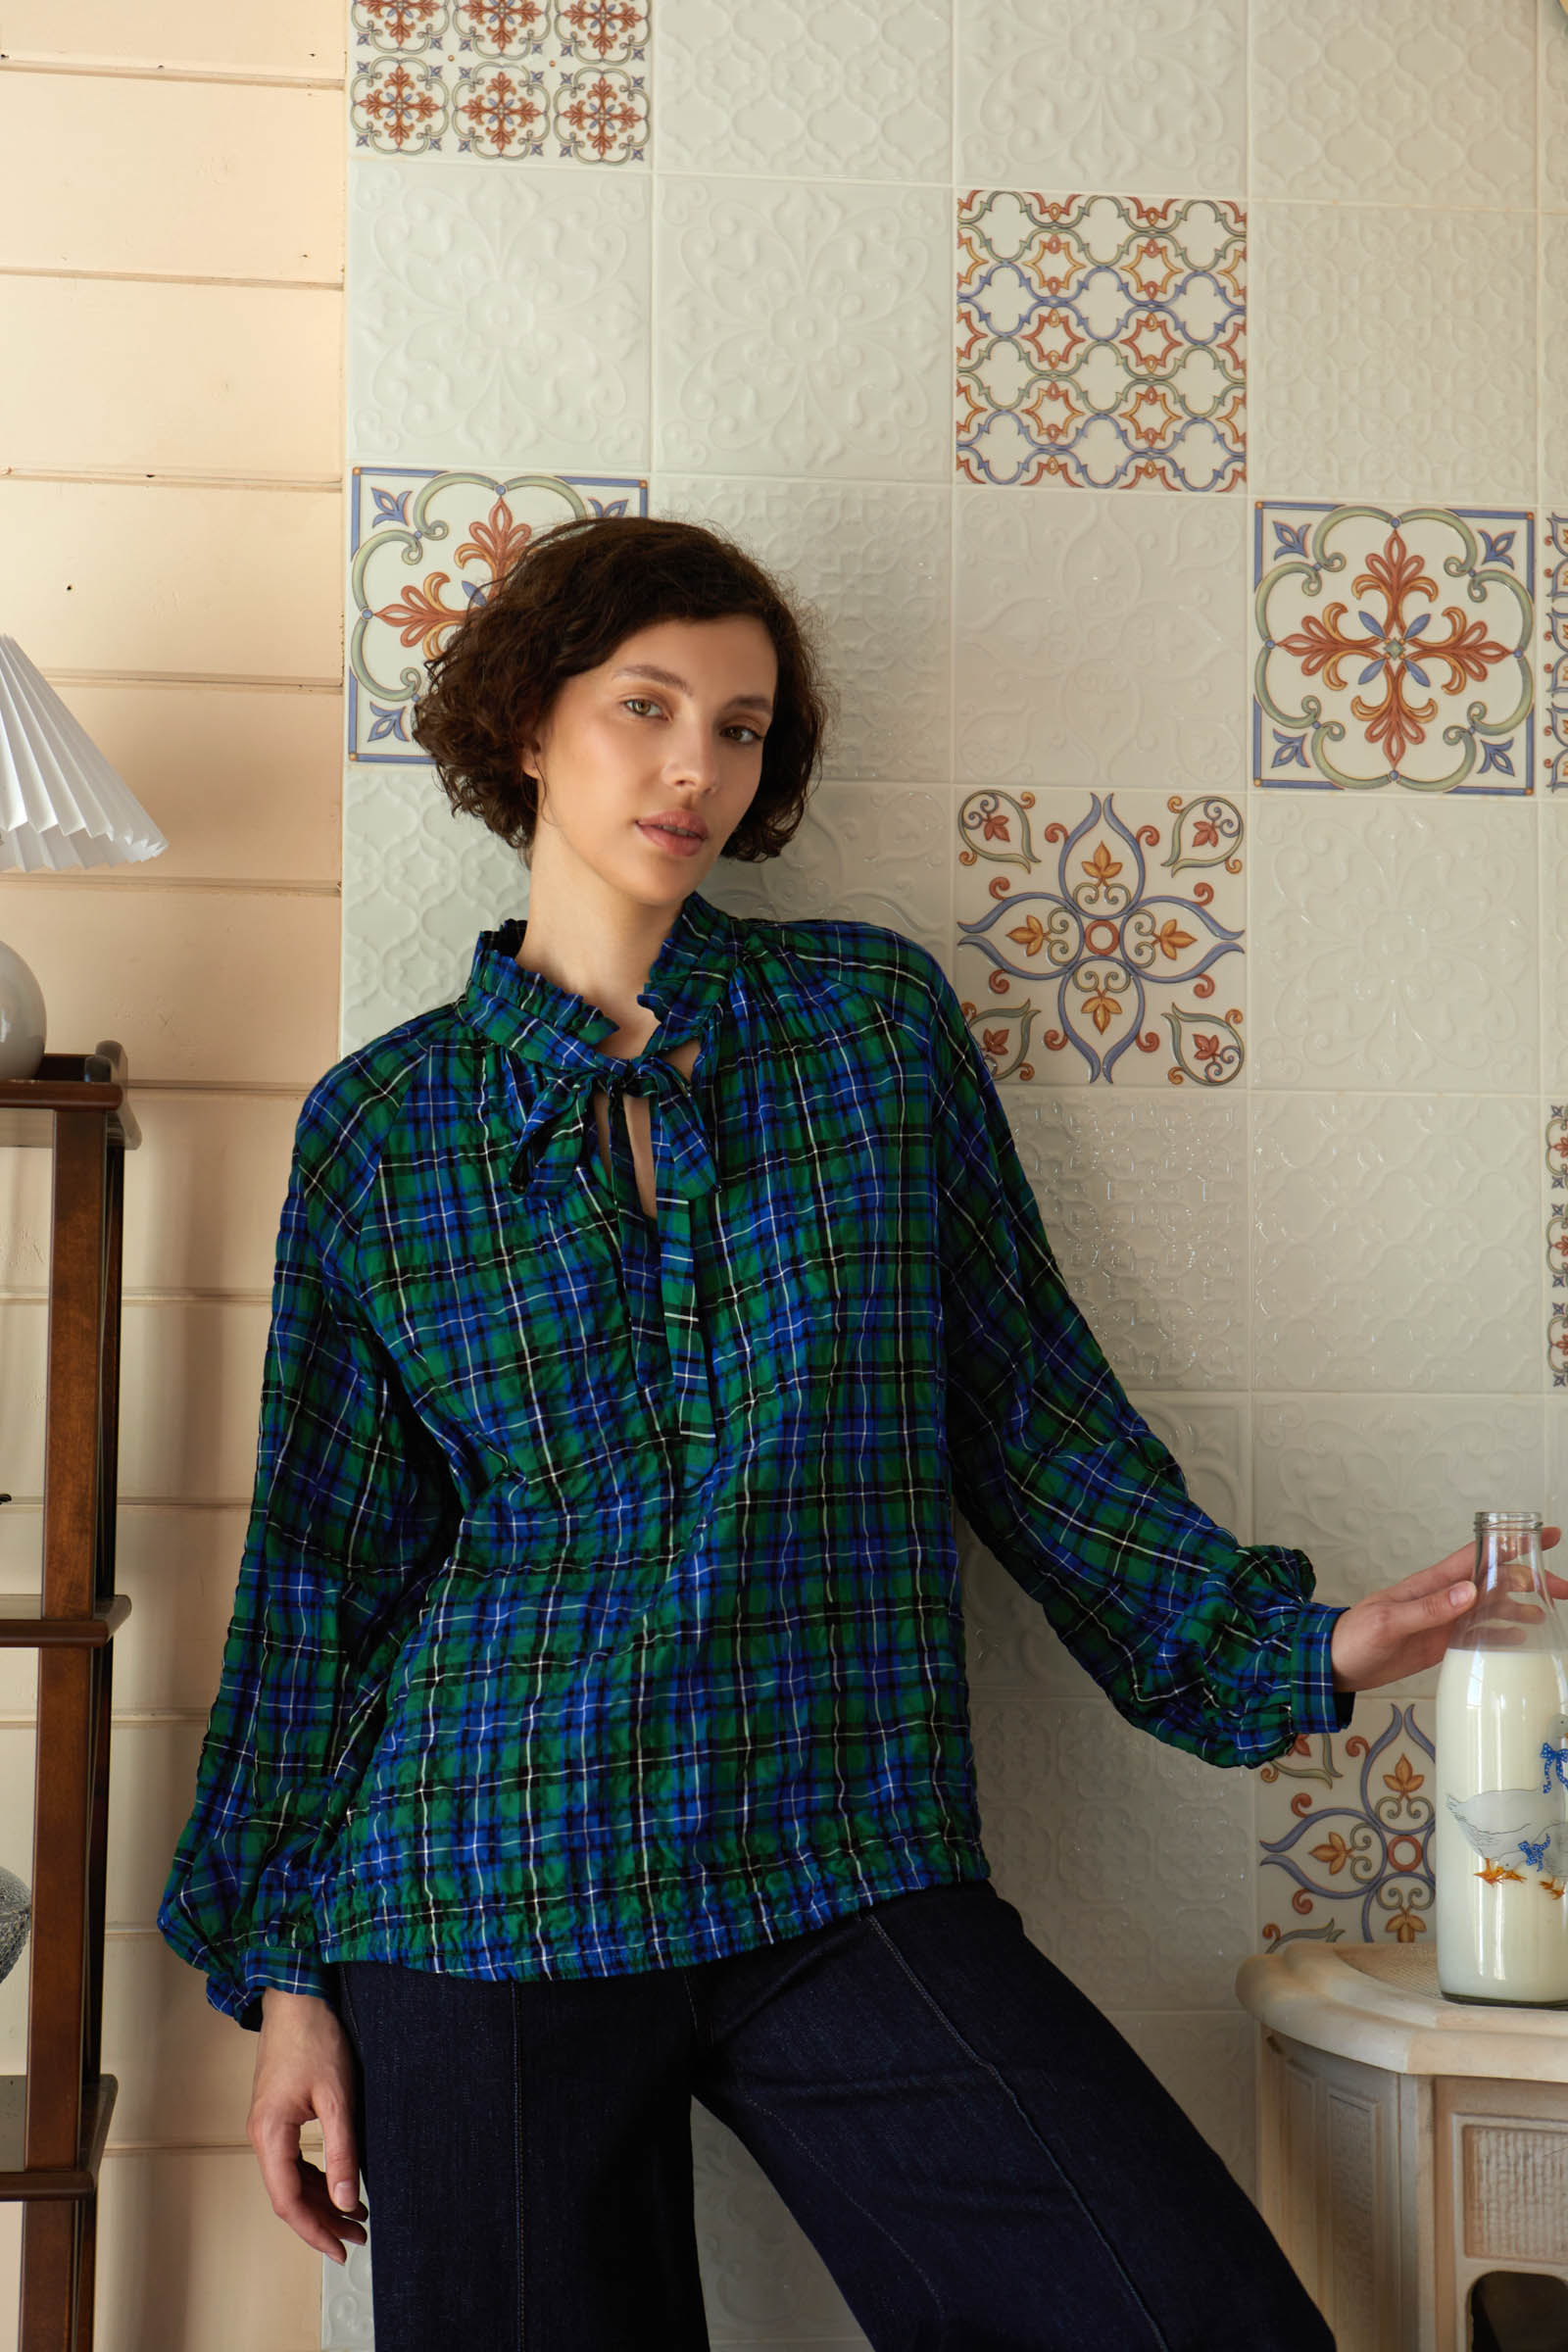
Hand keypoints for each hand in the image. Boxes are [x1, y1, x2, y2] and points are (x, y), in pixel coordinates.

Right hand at [248, 1988, 367, 2264]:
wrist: (297, 1996)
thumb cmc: (314, 2038)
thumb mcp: (337, 2097)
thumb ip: (341, 2151)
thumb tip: (348, 2199)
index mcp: (270, 2135)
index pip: (288, 2201)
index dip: (315, 2231)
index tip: (340, 2249)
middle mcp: (262, 2135)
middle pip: (289, 2195)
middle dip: (323, 2219)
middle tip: (357, 2236)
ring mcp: (268, 2125)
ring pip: (292, 2178)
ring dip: (321, 2198)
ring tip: (356, 2214)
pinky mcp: (278, 2113)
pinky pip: (294, 2158)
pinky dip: (316, 2175)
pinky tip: (340, 2181)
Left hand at [1329, 1527, 1566, 1693]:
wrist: (1334, 1664)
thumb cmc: (1356, 1636)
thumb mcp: (1390, 1622)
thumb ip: (1430, 1609)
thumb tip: (1471, 1593)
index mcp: (1432, 1584)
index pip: (1479, 1556)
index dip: (1511, 1544)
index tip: (1544, 1535)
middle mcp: (1444, 1598)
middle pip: (1495, 1584)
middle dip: (1531, 1580)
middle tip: (1564, 1587)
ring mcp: (1444, 1621)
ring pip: (1492, 1610)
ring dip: (1522, 1609)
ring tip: (1551, 1613)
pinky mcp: (1441, 1644)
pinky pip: (1478, 1636)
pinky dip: (1501, 1635)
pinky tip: (1521, 1639)